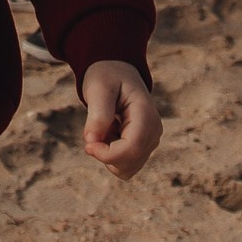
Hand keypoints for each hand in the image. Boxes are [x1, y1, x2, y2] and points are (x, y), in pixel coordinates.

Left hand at [82, 60, 161, 179]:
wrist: (116, 71)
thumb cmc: (107, 76)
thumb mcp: (99, 88)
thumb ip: (98, 114)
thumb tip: (91, 140)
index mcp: (146, 114)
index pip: (132, 148)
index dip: (107, 154)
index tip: (87, 145)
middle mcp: (153, 132)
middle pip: (129, 163)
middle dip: (105, 154)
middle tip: (94, 129)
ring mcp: (150, 142)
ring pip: (126, 170)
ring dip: (108, 155)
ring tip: (104, 129)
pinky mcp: (143, 148)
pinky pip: (124, 166)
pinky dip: (111, 156)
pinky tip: (109, 134)